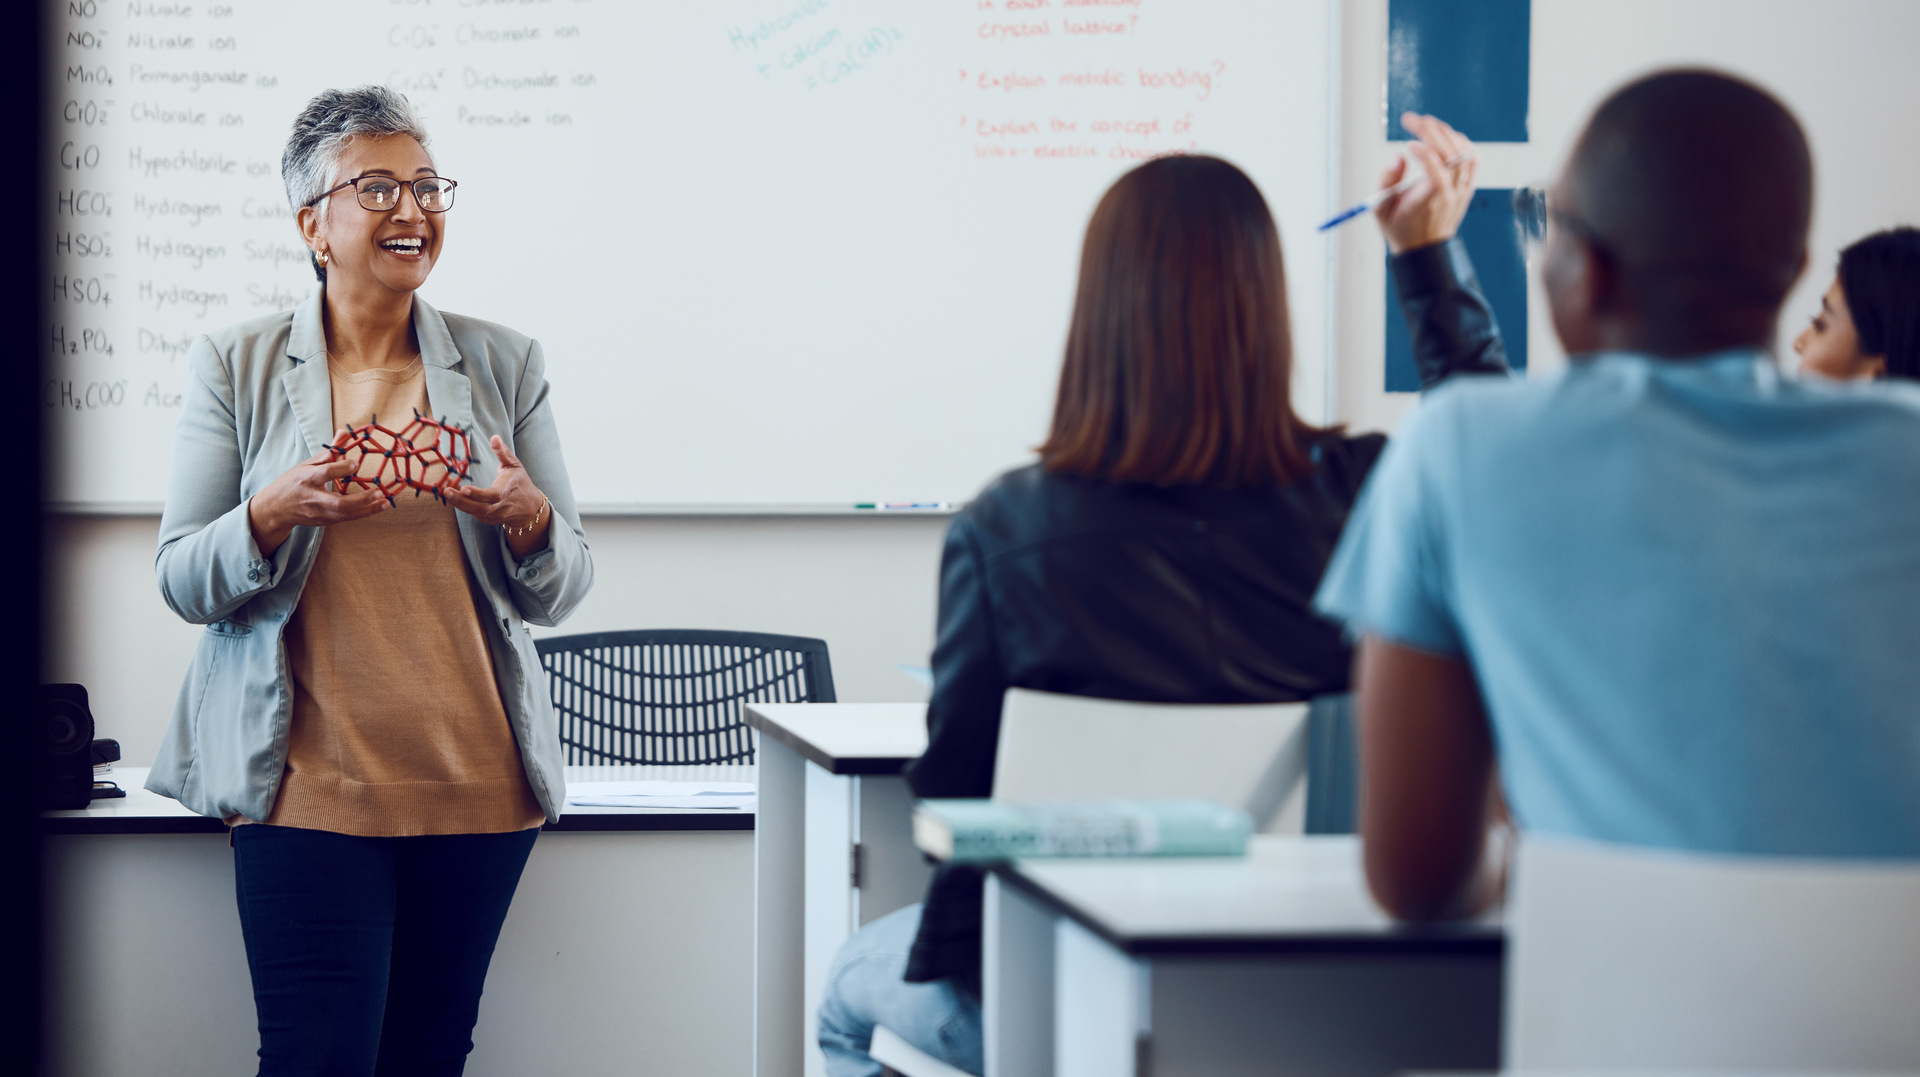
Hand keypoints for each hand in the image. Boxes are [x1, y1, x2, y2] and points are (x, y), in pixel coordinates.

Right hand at [247, 435, 391, 555]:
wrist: (275, 509)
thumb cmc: (292, 483)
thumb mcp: (306, 464)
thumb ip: (329, 452)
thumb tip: (345, 432)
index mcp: (306, 479)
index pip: (324, 473)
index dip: (340, 468)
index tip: (356, 463)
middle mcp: (313, 498)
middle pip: (338, 503)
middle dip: (361, 499)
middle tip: (379, 491)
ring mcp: (319, 513)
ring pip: (345, 515)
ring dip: (368, 509)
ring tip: (386, 502)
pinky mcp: (324, 522)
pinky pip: (346, 519)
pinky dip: (363, 514)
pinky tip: (377, 508)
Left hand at [444, 435, 549, 555]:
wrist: (530, 508)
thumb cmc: (520, 483)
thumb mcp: (514, 465)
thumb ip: (503, 452)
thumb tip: (494, 437)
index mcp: (507, 492)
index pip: (491, 495)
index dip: (478, 494)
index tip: (464, 488)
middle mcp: (500, 507)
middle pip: (480, 507)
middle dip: (461, 500)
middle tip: (446, 491)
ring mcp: (494, 515)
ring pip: (474, 512)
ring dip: (458, 503)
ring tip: (445, 493)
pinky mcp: (488, 519)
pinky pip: (473, 513)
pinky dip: (462, 506)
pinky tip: (452, 497)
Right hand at [1376, 112, 1478, 254]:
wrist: (1424, 247)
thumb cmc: (1400, 227)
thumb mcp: (1381, 209)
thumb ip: (1386, 182)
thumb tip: (1398, 157)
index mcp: (1429, 201)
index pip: (1436, 172)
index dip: (1424, 153)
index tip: (1407, 144)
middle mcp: (1450, 194)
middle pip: (1450, 155)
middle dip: (1430, 132)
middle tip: (1411, 120)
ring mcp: (1462, 189)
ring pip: (1463, 153)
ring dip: (1445, 134)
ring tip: (1426, 125)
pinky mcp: (1467, 186)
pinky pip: (1472, 158)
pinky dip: (1461, 142)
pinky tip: (1445, 137)